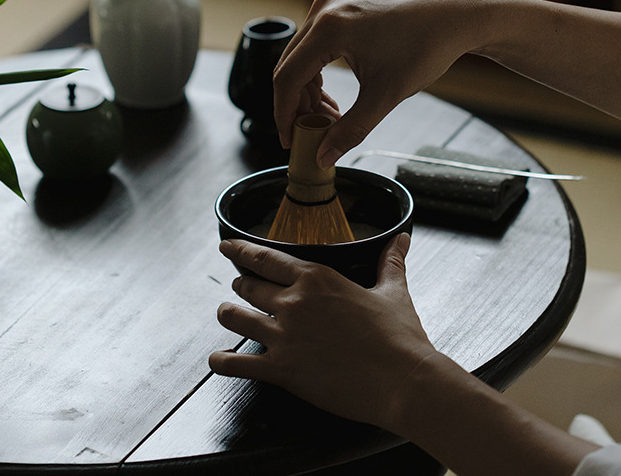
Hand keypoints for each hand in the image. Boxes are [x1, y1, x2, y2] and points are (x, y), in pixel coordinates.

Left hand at [208, 234, 439, 433]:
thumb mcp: (394, 292)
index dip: (241, 251)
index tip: (227, 247)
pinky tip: (217, 360)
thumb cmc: (400, 338)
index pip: (266, 258)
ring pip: (236, 318)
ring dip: (227, 315)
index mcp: (317, 278)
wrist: (403, 381)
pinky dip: (223, 361)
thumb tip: (402, 240)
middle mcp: (294, 302)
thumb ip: (391, 262)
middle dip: (239, 285)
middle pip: (248, 286)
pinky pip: (238, 364)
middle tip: (238, 286)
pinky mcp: (282, 369)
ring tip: (225, 314)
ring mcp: (284, 336)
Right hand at [273, 0, 490, 164]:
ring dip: (307, 91)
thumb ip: (350, 129)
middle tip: (309, 135)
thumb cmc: (426, 47)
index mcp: (329, 27)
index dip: (284, 114)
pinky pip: (313, 46)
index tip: (290, 140)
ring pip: (300, 57)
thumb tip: (323, 156)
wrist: (454, 16)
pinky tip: (332, 98)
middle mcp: (322, 10)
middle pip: (289, 66)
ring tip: (327, 120)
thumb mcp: (385, 95)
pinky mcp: (338, 8)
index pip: (288, 77)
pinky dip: (317, 73)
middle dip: (296, 106)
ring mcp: (329, 5)